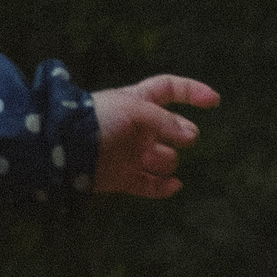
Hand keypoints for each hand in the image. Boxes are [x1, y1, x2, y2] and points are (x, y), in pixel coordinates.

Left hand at [88, 75, 219, 197]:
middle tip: (185, 137)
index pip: (168, 90)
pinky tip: (174, 185)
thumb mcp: (134, 109)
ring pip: (166, 159)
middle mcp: (137, 128)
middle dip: (182, 134)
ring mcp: (131, 153)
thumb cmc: (96, 119)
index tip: (214, 101)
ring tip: (149, 158)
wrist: (62, 148)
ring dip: (165, 160)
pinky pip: (151, 184)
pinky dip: (163, 187)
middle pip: (174, 130)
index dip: (191, 92)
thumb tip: (191, 136)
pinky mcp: (123, 177)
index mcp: (137, 102)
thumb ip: (165, 121)